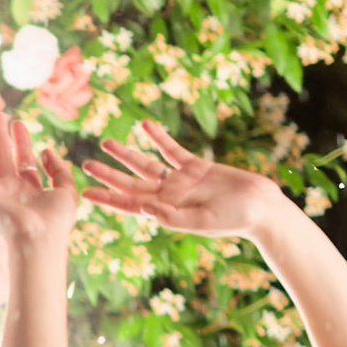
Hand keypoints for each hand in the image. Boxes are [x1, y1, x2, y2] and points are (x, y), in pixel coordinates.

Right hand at [0, 101, 78, 248]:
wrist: (39, 237)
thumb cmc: (56, 220)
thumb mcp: (66, 190)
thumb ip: (59, 169)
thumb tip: (46, 151)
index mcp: (30, 190)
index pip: (23, 160)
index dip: (20, 141)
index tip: (18, 123)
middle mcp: (11, 190)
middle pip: (3, 156)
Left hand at [80, 121, 276, 238]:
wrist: (261, 207)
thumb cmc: (235, 219)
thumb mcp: (202, 221)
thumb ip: (173, 217)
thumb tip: (145, 210)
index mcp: (166, 212)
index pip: (130, 205)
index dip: (107, 198)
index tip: (85, 193)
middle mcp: (168, 197)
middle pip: (132, 183)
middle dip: (109, 174)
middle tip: (86, 164)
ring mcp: (181, 181)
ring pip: (146, 164)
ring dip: (127, 153)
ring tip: (106, 142)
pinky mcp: (196, 166)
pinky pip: (171, 150)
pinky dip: (158, 138)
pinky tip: (145, 125)